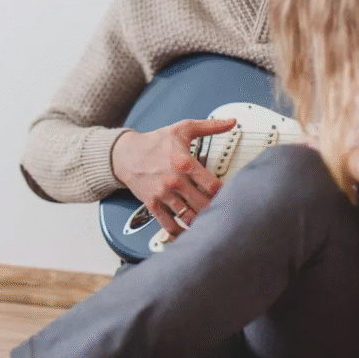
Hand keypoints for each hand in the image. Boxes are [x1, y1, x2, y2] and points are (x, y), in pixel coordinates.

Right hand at [111, 118, 235, 236]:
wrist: (125, 154)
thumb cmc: (154, 142)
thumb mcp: (183, 129)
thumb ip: (210, 126)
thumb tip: (231, 122)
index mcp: (184, 163)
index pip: (212, 185)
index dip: (226, 193)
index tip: (233, 195)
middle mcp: (174, 181)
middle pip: (203, 204)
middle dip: (216, 210)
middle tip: (225, 213)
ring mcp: (163, 194)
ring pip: (188, 216)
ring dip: (200, 223)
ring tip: (210, 225)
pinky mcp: (152, 204)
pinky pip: (168, 224)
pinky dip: (179, 232)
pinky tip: (188, 235)